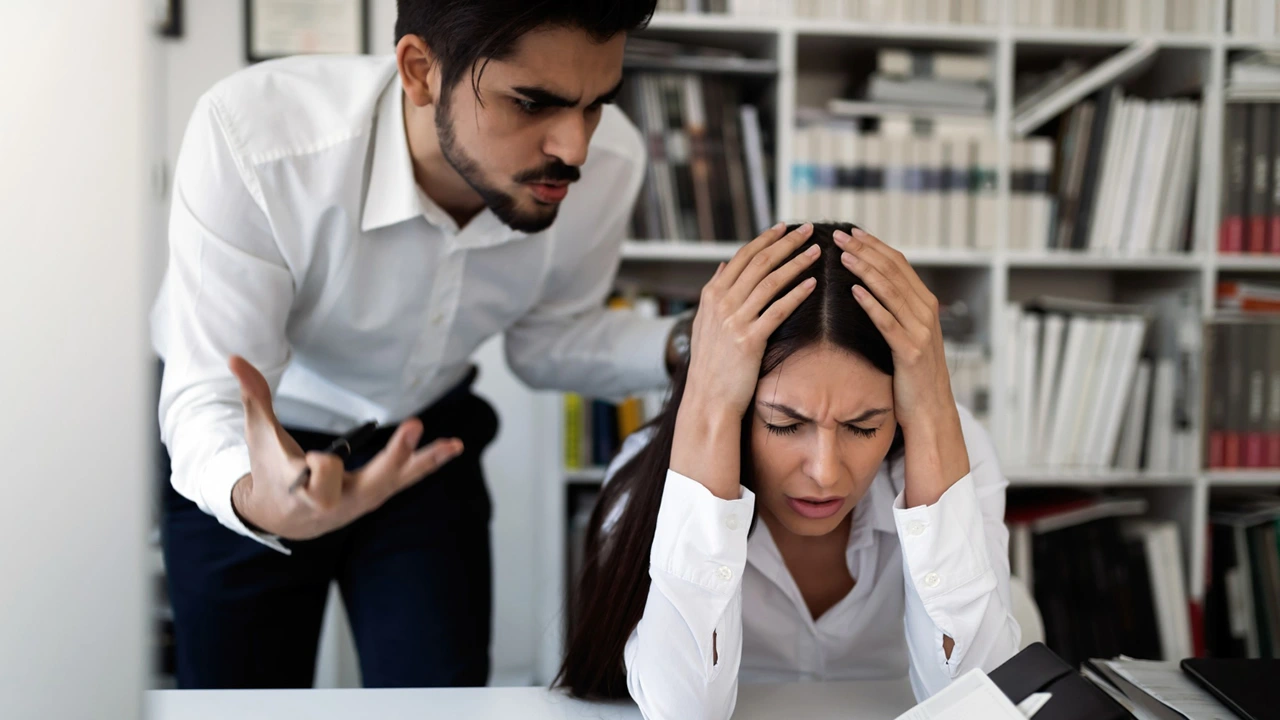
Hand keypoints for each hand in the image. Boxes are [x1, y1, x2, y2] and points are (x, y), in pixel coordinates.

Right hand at [228, 355, 463, 539]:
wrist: (280, 515)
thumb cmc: (269, 469)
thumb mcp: (259, 435)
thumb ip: (252, 397)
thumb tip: (234, 359)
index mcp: (306, 493)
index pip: (323, 474)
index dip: (321, 465)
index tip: (315, 457)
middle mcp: (340, 503)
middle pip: (371, 481)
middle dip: (395, 455)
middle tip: (415, 425)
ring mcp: (363, 500)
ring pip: (398, 480)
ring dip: (426, 460)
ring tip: (454, 444)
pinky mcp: (378, 494)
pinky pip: (407, 479)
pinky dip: (428, 463)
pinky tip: (452, 447)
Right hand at [671, 223, 819, 498]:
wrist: (708, 400)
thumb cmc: (711, 365)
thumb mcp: (704, 324)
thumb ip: (714, 293)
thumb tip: (721, 266)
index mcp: (711, 295)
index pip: (741, 257)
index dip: (766, 240)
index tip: (785, 227)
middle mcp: (720, 303)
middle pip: (759, 263)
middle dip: (785, 243)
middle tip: (808, 229)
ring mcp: (734, 321)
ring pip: (770, 282)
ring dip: (796, 263)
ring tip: (816, 251)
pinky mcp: (749, 340)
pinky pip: (778, 310)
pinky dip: (796, 294)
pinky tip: (812, 284)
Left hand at [834, 227, 968, 505]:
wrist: (930, 412)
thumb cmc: (910, 376)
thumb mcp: (904, 336)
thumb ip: (893, 311)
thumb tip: (868, 287)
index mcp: (924, 304)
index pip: (898, 264)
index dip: (874, 246)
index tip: (850, 232)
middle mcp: (926, 312)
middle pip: (894, 271)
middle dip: (865, 250)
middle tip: (839, 234)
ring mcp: (921, 331)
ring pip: (891, 291)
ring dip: (865, 269)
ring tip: (842, 254)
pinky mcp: (911, 351)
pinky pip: (888, 322)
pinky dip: (871, 303)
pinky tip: (853, 290)